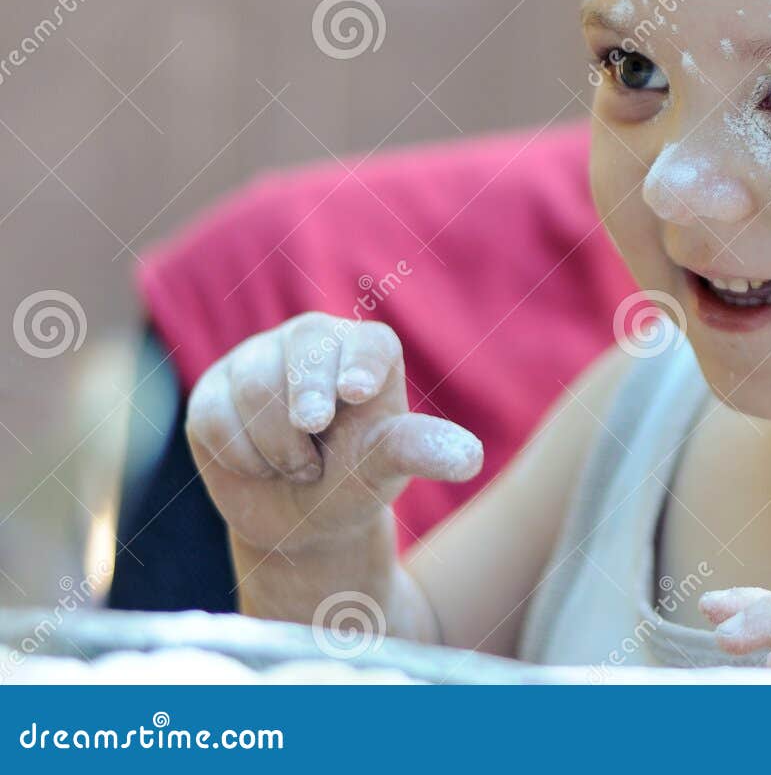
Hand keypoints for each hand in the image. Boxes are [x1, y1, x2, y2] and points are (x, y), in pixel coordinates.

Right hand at [184, 313, 482, 554]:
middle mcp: (314, 341)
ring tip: (300, 467)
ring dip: (277, 443)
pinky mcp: (215, 387)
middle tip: (312, 428)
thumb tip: (469, 458)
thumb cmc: (355, 481)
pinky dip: (238, 453)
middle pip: (305, 346)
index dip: (359, 361)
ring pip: (253, 382)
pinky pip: (213, 412)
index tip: (354, 392)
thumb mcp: (387, 468)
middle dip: (306, 393)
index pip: (369, 342)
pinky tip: (260, 466)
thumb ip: (419, 450)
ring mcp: (260, 358)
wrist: (297, 517)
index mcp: (368, 351)